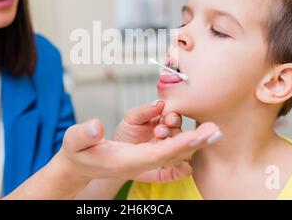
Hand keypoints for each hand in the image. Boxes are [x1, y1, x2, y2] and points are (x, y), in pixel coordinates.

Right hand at [61, 118, 220, 181]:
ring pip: (174, 154)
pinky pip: (169, 153)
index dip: (179, 144)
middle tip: (216, 132)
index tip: (198, 135)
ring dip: (193, 142)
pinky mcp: (144, 156)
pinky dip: (184, 145)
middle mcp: (140, 163)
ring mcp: (144, 161)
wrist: (79, 165)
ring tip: (211, 131)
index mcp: (127, 161)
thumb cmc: (78, 152)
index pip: (158, 154)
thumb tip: (96, 126)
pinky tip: (197, 139)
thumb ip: (84, 135)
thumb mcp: (75, 141)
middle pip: (173, 155)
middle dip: (195, 143)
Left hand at [113, 101, 198, 181]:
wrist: (117, 156)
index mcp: (164, 120)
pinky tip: (176, 165)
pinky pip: (184, 170)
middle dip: (172, 132)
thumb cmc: (126, 134)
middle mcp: (172, 135)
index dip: (172, 118)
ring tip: (166, 149)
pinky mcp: (172, 169)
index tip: (167, 120)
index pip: (175, 117)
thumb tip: (159, 103)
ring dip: (179, 150)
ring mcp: (173, 152)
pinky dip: (183, 168)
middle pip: (181, 133)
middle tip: (159, 133)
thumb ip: (144, 111)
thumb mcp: (131, 119)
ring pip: (186, 151)